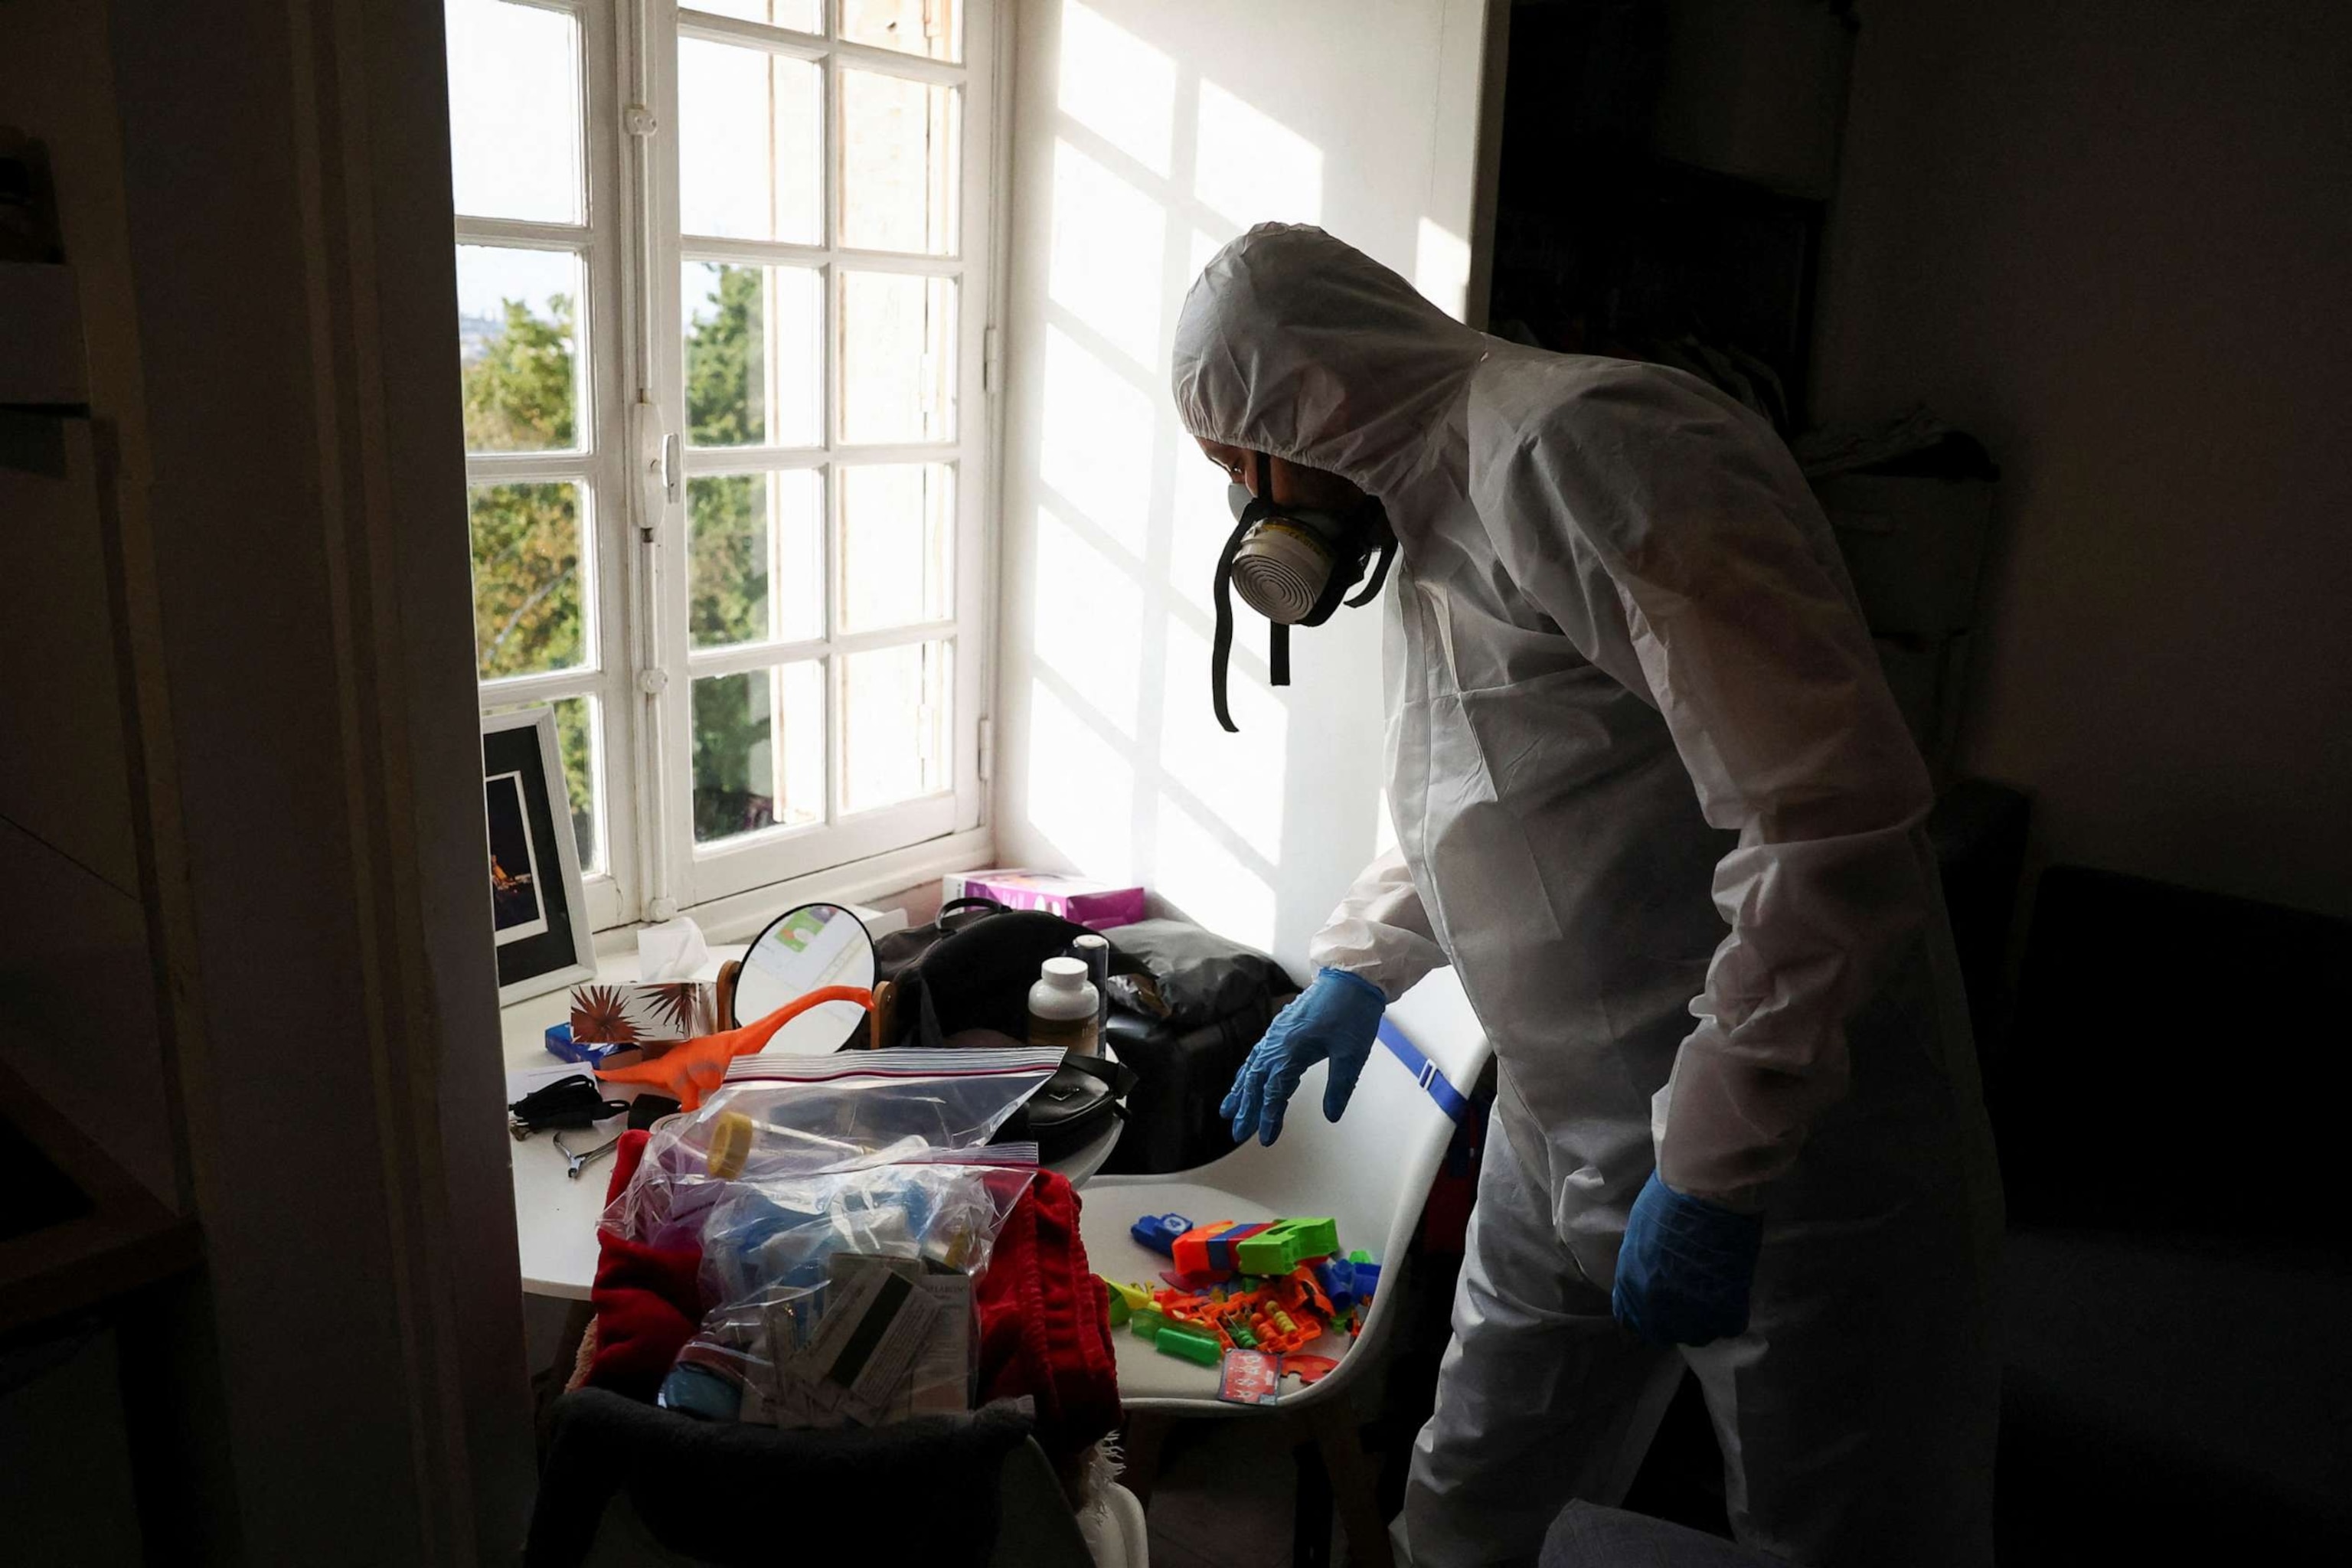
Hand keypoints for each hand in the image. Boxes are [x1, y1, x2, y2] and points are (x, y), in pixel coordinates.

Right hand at [1220, 968, 1386, 1145]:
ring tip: (1228, 1110)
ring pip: (1252, 1067)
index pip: (1274, 1092)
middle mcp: (1278, 1042)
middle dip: (1246, 1109)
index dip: (1268, 1118)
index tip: (1266, 1139)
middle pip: (1255, 1082)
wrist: (1351, 977)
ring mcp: (1277, 1033)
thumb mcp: (1352, 1054)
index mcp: (1292, 1050)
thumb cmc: (1353, 1011)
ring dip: (1240, 1090)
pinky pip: (1258, 1053)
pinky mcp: (1282, 1027)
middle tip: (1238, 1133)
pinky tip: (1245, 1078)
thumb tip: (1331, 1116)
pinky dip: (1248, 1070)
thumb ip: (1340, 1087)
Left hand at [1610, 1170, 1763, 1346]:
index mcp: (1630, 1285)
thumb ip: (1642, 1264)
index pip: (1631, 1319)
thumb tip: (1652, 1273)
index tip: (1660, 1306)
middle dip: (1676, 1320)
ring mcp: (1691, 1313)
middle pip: (1665, 1332)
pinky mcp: (1725, 1310)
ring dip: (1705, 1318)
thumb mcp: (1640, 1235)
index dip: (1647, 1314)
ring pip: (1699, 1334)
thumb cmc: (1668, 1200)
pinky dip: (1731, 1311)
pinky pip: (1728, 1325)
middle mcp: (1656, 1307)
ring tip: (1713, 1293)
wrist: (1705, 1191)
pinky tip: (1731, 1291)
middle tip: (1691, 1299)